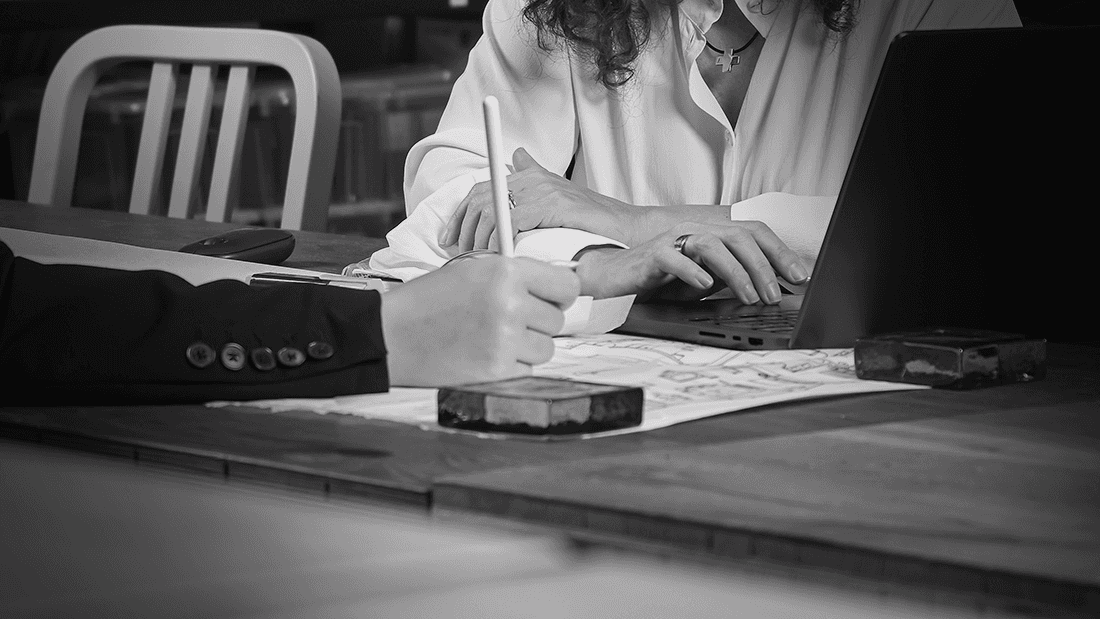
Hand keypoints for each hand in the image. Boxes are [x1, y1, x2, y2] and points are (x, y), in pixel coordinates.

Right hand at [380, 256, 579, 386]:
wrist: (391, 334)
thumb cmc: (428, 301)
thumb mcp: (472, 270)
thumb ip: (515, 277)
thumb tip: (557, 289)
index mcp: (506, 271)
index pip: (567, 285)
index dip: (560, 294)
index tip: (552, 300)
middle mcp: (510, 304)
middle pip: (557, 320)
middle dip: (537, 323)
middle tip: (506, 322)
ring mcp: (505, 340)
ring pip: (545, 349)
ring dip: (526, 348)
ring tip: (492, 339)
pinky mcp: (497, 371)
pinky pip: (527, 371)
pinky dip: (511, 368)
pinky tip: (483, 355)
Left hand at [439, 148, 632, 251]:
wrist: (627, 228)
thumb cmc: (593, 221)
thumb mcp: (559, 195)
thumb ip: (536, 176)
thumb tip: (516, 154)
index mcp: (530, 176)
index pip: (481, 189)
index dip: (461, 213)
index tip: (450, 237)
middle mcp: (533, 178)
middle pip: (480, 198)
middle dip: (464, 228)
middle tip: (459, 252)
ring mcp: (543, 190)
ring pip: (492, 209)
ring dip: (479, 238)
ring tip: (478, 257)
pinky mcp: (552, 206)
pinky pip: (511, 221)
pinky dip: (499, 239)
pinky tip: (499, 254)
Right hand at [575, 223, 809, 303]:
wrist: (614, 279)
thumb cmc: (659, 281)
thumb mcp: (705, 281)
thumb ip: (732, 279)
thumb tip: (768, 289)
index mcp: (712, 235)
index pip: (754, 233)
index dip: (779, 252)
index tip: (799, 276)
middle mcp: (696, 231)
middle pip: (738, 236)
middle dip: (762, 265)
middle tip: (774, 294)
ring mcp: (673, 240)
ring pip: (711, 244)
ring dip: (735, 271)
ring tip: (748, 296)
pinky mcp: (651, 255)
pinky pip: (674, 257)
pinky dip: (693, 271)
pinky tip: (705, 287)